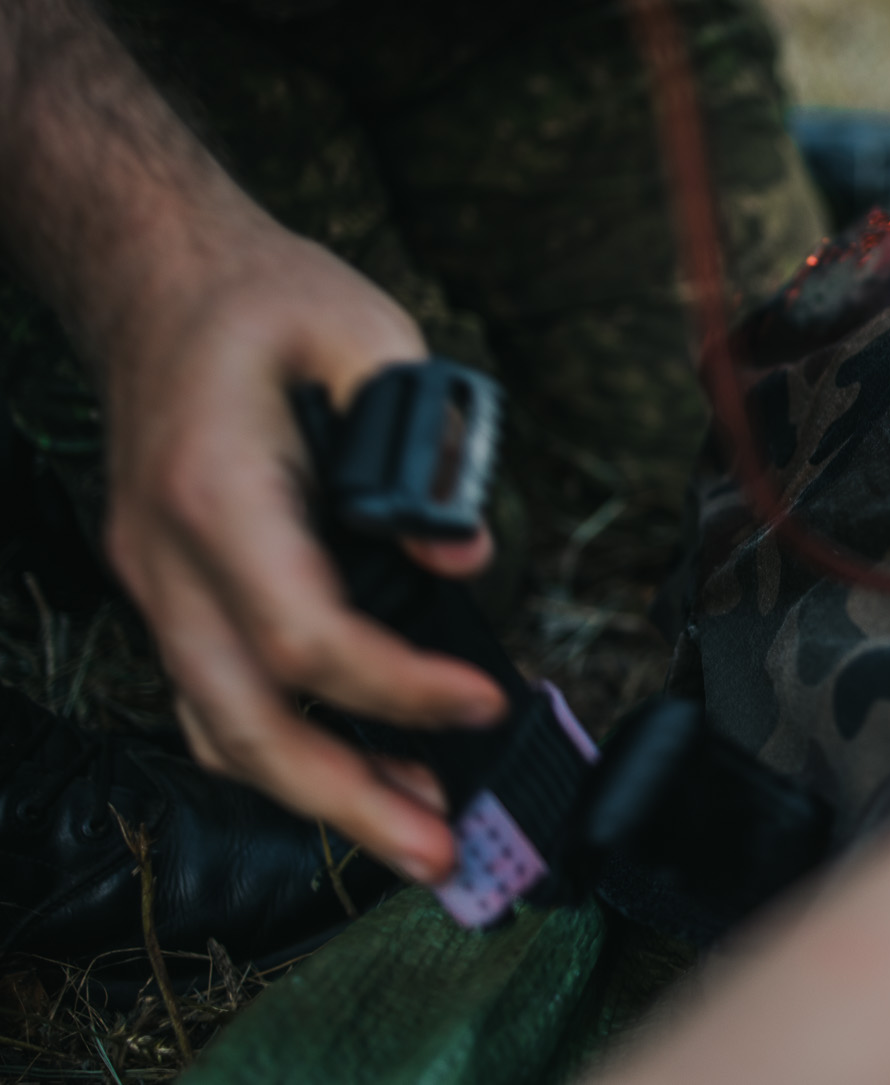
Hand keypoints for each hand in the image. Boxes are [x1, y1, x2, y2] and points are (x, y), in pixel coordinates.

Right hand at [0, 0, 502, 882]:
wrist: (156, 281)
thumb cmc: (266, 300)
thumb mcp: (369, 332)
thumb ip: (427, 441)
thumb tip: (466, 554)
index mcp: (219, 491)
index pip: (307, 632)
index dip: (400, 689)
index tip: (487, 703)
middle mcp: (169, 555)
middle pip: (245, 720)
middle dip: (347, 799)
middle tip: (440, 853)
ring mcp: (156, 580)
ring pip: (220, 726)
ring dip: (317, 791)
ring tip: (415, 828)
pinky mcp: (171, 589)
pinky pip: (215, 697)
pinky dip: (283, 749)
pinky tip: (359, 768)